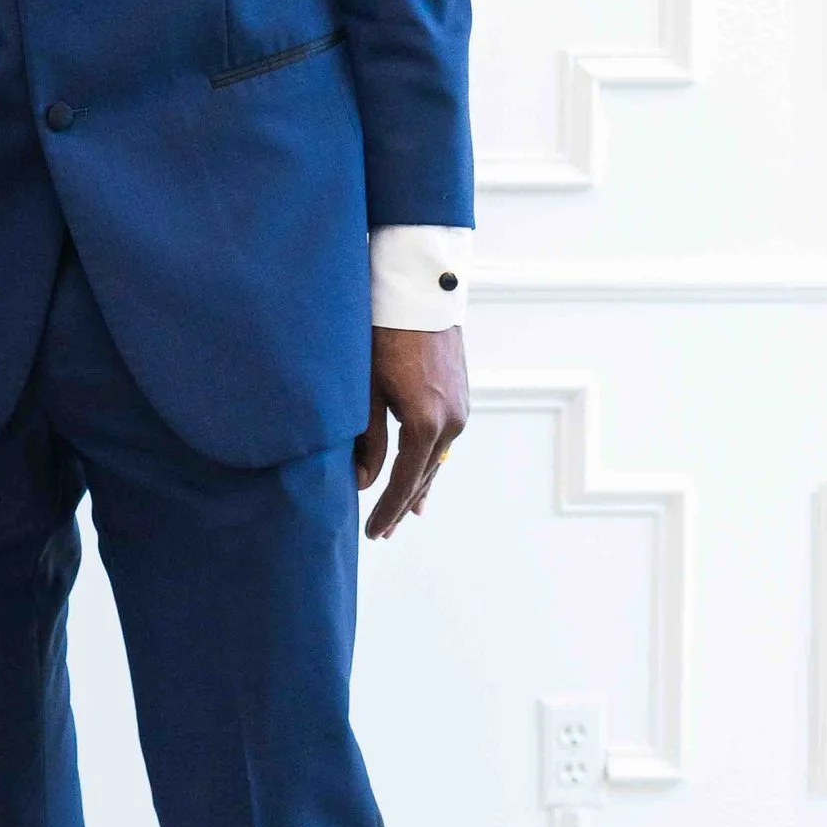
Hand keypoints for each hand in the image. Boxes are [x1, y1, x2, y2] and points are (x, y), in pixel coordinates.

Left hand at [356, 326, 468, 540]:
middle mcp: (451, 421)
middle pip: (423, 476)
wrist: (420, 294)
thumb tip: (364, 481)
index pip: (403, 481)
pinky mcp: (462, 397)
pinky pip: (445, 442)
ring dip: (418, 486)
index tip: (373, 533)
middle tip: (382, 533)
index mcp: (425, 422)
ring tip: (404, 513)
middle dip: (401, 505)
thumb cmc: (383, 335)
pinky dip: (430, 462)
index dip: (386, 509)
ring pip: (436, 459)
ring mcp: (461, 410)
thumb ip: (367, 439)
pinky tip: (424, 475)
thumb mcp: (365, 390)